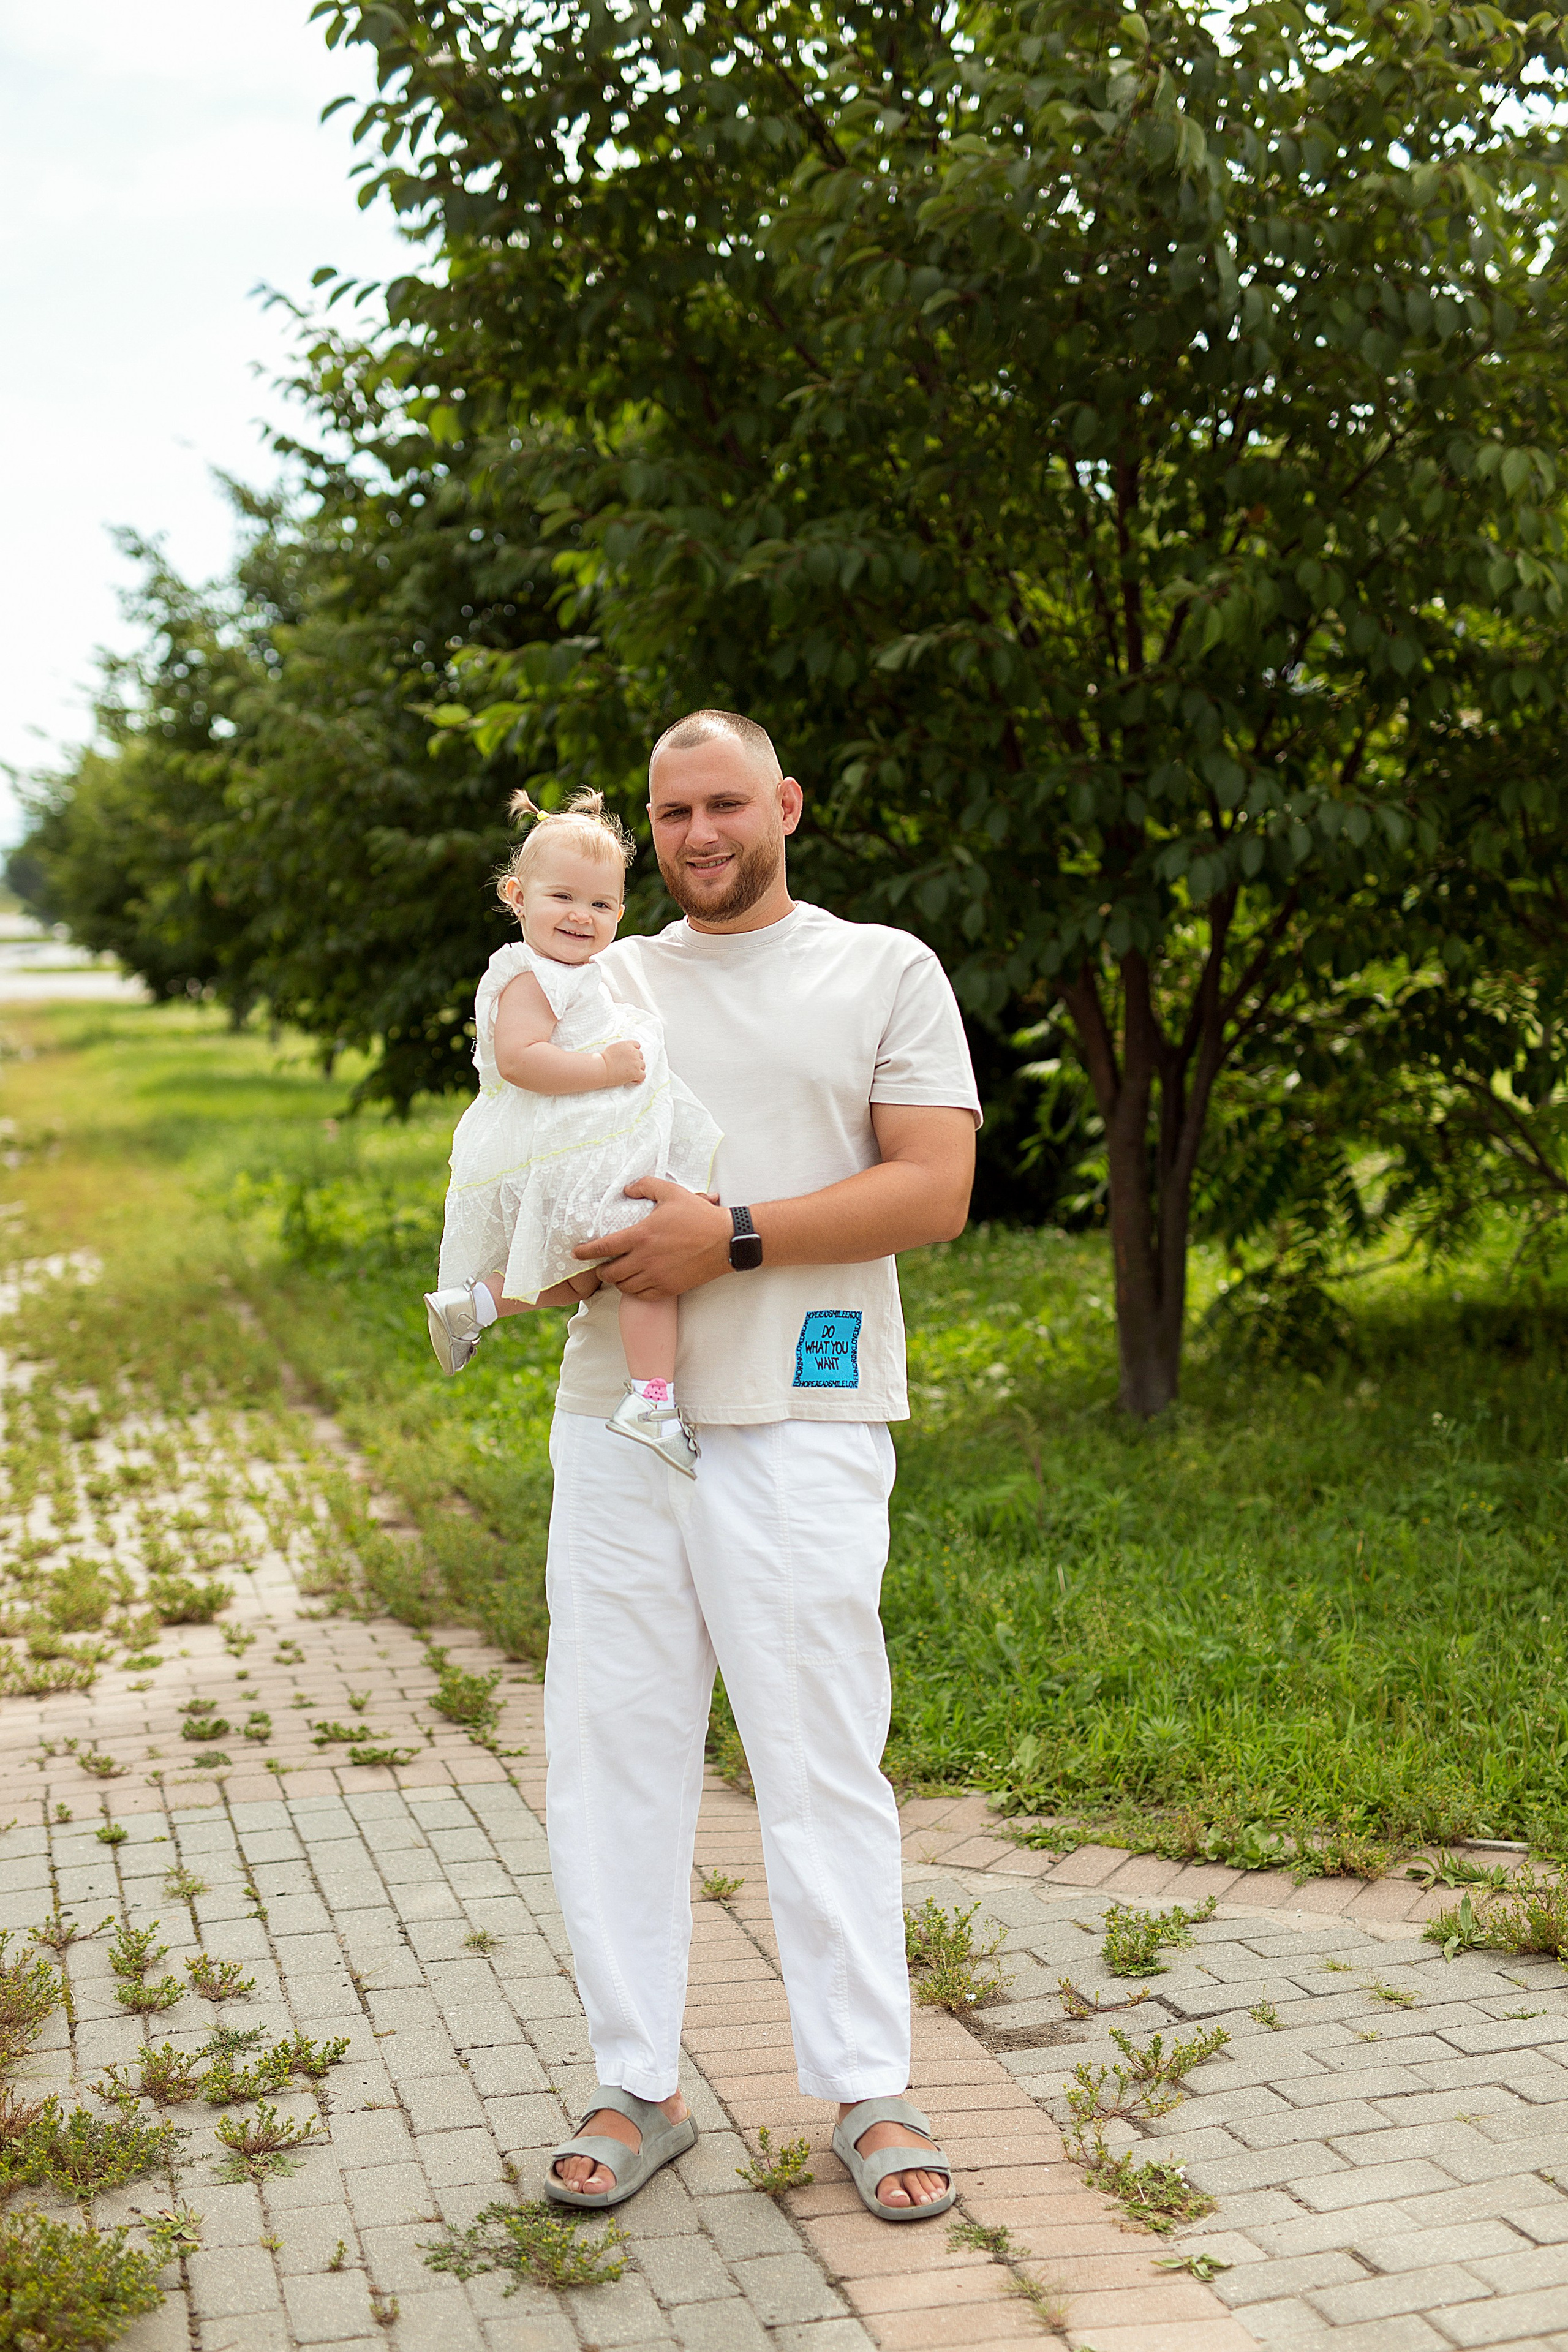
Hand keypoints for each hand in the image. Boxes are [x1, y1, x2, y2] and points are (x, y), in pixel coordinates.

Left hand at [574, 1178, 731, 1297]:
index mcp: (641, 1236)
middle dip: (601, 1270)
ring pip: (624, 1287)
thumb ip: (645, 1186)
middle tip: (602, 1265)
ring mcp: (656, 1276)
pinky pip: (642, 1295)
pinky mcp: (668, 1289)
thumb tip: (626, 1189)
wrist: (725, 1241)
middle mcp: (645, 1259)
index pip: (603, 1248)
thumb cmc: (698, 1215)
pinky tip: (636, 1282)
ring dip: (617, 1281)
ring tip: (618, 1274)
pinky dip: (634, 1290)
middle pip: (610, 1273)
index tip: (576, 1253)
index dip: (585, 1252)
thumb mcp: (671, 1192)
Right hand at [598, 1039, 645, 1087]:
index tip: (629, 1057)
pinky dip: (638, 1078)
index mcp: (628, 1044)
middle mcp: (634, 1052)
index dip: (634, 1052)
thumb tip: (625, 1053)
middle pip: (640, 1056)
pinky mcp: (636, 1073)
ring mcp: (636, 1063)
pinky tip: (632, 1079)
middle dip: (635, 1061)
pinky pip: (643, 1076)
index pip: (637, 1045)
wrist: (602, 1067)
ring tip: (628, 1074)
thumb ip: (622, 1049)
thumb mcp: (614, 1048)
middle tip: (627, 1067)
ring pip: (643, 1066)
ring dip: (637, 1069)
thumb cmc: (604, 1059)